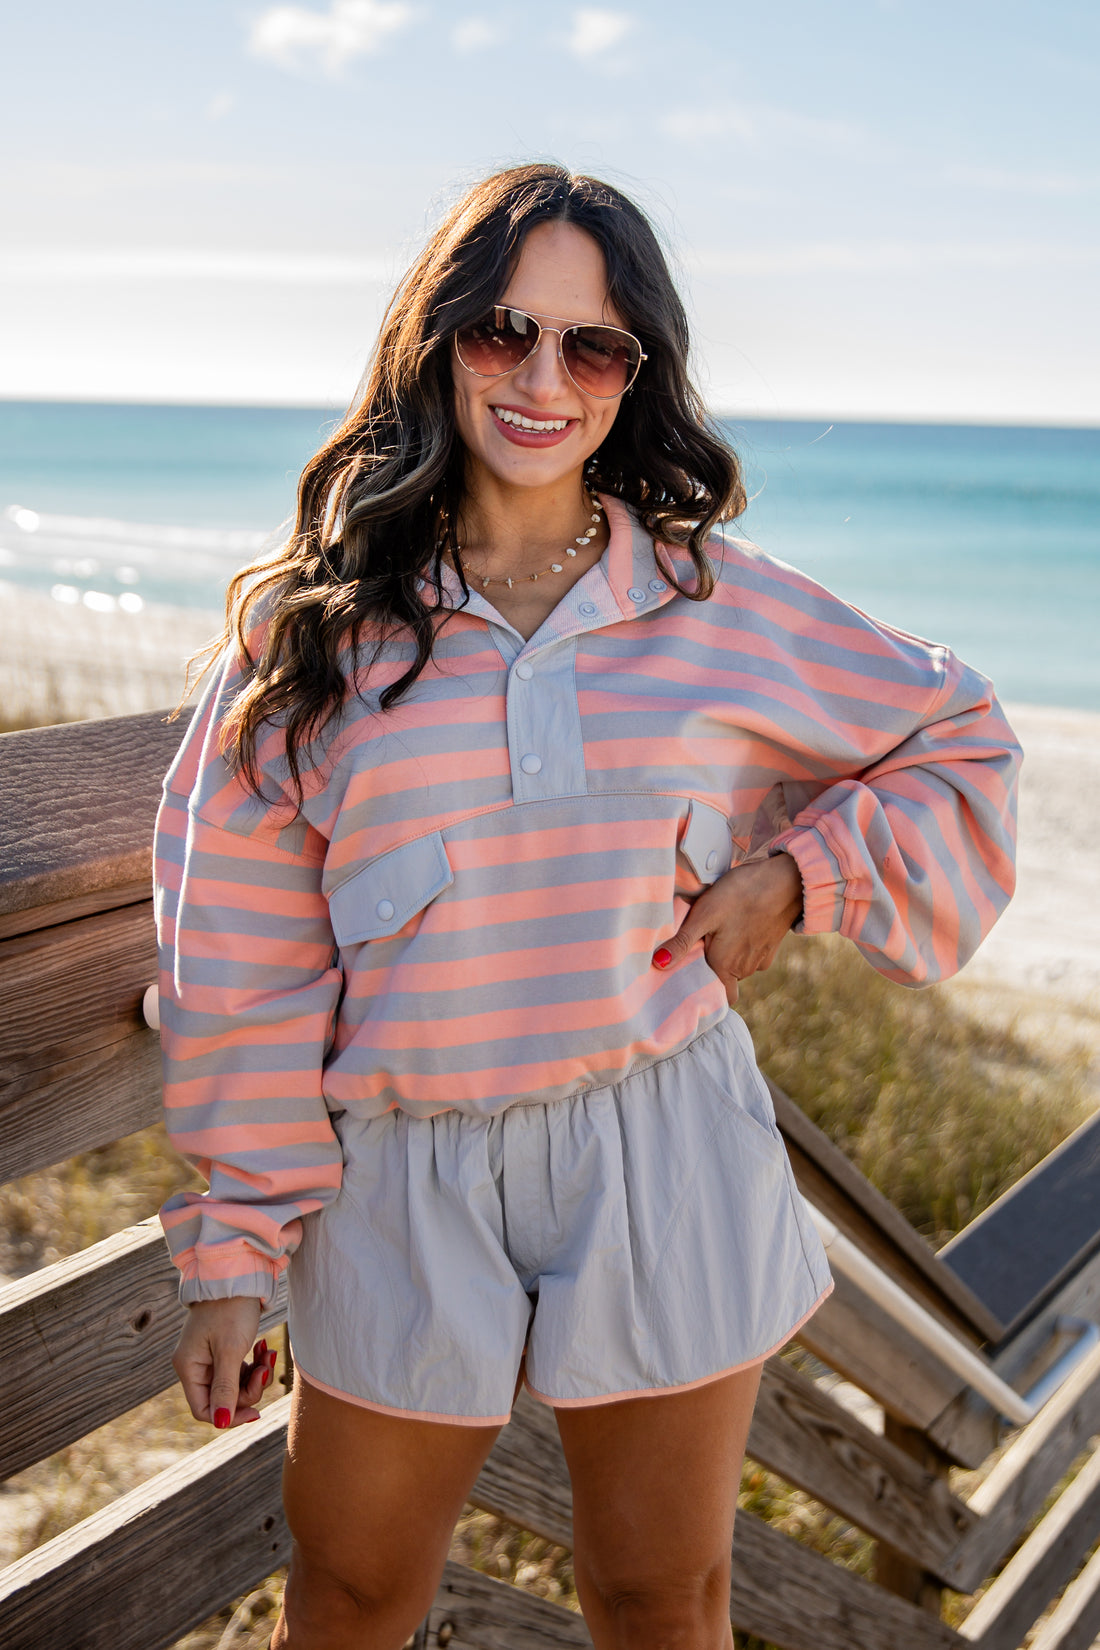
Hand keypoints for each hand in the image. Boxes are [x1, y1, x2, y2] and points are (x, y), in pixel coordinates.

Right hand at [172, 1297, 276, 1428]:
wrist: (240, 1273)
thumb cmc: (231, 1309)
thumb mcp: (230, 1350)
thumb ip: (225, 1388)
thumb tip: (220, 1423)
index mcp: (188, 1367)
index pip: (203, 1409)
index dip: (228, 1416)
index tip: (255, 1412)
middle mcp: (195, 1365)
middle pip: (222, 1398)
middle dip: (249, 1389)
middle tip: (265, 1369)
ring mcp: (209, 1357)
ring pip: (235, 1385)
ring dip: (255, 1375)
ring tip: (268, 1353)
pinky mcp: (224, 1349)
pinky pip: (240, 1370)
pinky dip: (255, 1364)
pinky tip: (265, 1348)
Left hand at [652, 853, 803, 1003]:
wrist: (785, 882)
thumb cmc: (741, 895)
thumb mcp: (703, 915)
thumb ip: (682, 943)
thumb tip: (658, 964)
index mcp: (724, 966)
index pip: (717, 996)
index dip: (705, 990)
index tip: (692, 975)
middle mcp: (744, 969)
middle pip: (724, 978)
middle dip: (712, 965)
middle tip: (701, 941)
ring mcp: (760, 959)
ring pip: (739, 966)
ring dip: (729, 953)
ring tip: (719, 929)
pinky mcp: (772, 946)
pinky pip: (753, 955)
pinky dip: (746, 944)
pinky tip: (739, 924)